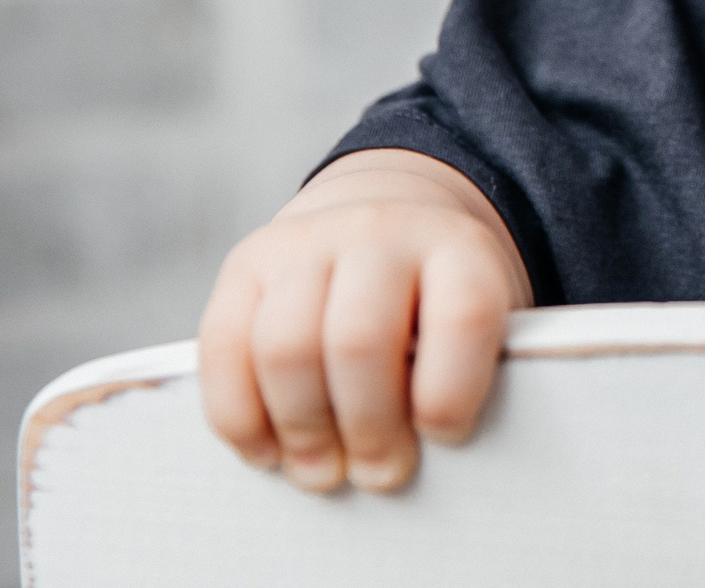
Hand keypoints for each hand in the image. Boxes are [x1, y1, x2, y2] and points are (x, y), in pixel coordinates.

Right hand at [197, 150, 530, 493]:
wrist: (384, 230)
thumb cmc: (435, 305)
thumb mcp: (480, 323)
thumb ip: (465, 376)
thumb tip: (424, 454)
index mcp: (458, 247)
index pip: (462, 315)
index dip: (451, 393)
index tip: (443, 435)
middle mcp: (381, 231)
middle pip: (360, 340)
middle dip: (367, 429)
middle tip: (380, 474)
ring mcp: (307, 241)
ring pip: (285, 347)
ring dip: (302, 430)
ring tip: (323, 472)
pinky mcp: (245, 264)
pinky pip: (224, 348)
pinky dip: (239, 416)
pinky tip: (268, 450)